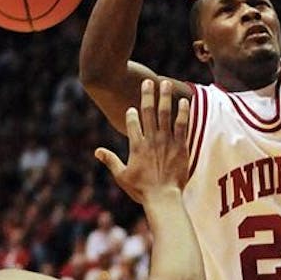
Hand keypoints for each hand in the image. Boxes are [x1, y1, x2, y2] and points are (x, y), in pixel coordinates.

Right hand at [95, 79, 190, 202]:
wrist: (163, 198)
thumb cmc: (142, 190)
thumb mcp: (121, 176)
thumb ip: (110, 160)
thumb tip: (97, 151)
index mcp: (136, 146)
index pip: (132, 123)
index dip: (132, 114)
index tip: (131, 108)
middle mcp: (151, 140)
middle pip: (148, 112)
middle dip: (147, 95)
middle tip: (147, 81)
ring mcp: (166, 142)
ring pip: (165, 114)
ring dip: (165, 98)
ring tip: (165, 83)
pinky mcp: (180, 146)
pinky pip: (182, 125)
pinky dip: (183, 112)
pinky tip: (184, 100)